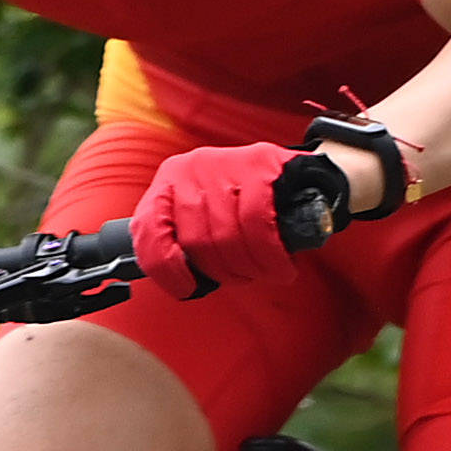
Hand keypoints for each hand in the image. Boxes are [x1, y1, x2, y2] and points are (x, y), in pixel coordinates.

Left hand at [128, 141, 347, 300]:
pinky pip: (257, 222)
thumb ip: (185, 240)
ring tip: (264, 273)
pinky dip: (269, 254)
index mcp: (168, 182)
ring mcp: (224, 163)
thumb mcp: (207, 217)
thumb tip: (179, 280)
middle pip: (195, 241)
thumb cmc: (247, 206)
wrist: (302, 178)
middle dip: (222, 272)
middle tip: (243, 278)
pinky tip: (280, 267)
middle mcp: (190, 169)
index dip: (165, 270)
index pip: (148, 231)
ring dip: (248, 268)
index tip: (188, 288)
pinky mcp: (259, 163)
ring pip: (226, 235)